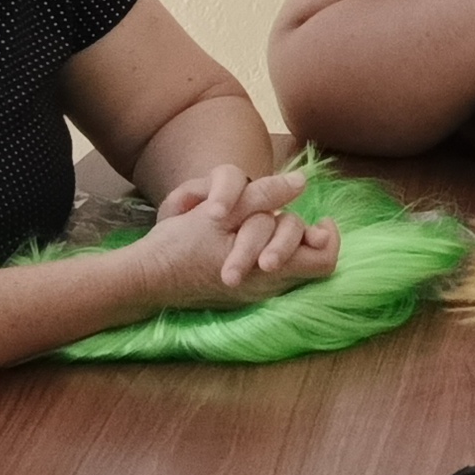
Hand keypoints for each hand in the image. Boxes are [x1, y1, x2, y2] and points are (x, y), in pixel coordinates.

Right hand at [125, 165, 339, 308]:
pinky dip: (267, 251)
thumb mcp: (223, 212)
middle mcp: (269, 287)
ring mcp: (255, 293)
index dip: (329, 237)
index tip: (319, 218)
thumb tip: (301, 181)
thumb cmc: (181, 245)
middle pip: (311, 262)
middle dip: (302, 235)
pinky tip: (250, 237)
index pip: (324, 260)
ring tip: (265, 223)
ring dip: (283, 241)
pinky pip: (270, 274)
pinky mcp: (240, 294)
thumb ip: (264, 196)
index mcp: (270, 270)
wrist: (146, 279)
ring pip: (291, 267)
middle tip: (288, 218)